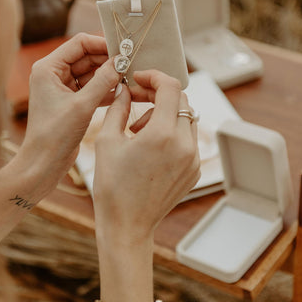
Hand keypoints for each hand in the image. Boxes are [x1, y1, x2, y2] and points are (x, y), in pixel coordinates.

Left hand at [20, 33, 119, 191]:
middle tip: (131, 64)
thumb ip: (103, 81)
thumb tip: (121, 61)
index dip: (102, 44)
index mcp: (48, 68)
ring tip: (130, 77)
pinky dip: (106, 89)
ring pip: (92, 73)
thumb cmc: (55, 135)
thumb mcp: (82, 106)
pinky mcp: (71, 102)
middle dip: (108, 60)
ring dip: (109, 75)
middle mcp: (53, 74)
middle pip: (87, 56)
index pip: (79, 43)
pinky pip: (92, 88)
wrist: (43, 164)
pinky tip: (124, 92)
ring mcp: (62, 88)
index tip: (123, 50)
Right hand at [93, 70, 199, 246]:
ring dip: (165, 112)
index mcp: (162, 134)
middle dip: (158, 93)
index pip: (169, 87)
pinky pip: (188, 138)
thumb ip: (118, 107)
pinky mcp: (195, 169)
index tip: (138, 78)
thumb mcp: (107, 140)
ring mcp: (193, 158)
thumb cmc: (112, 185)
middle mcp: (184, 144)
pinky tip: (150, 146)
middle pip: (180, 98)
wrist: (127, 225)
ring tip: (139, 130)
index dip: (153, 76)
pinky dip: (172, 131)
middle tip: (136, 99)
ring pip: (186, 117)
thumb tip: (124, 89)